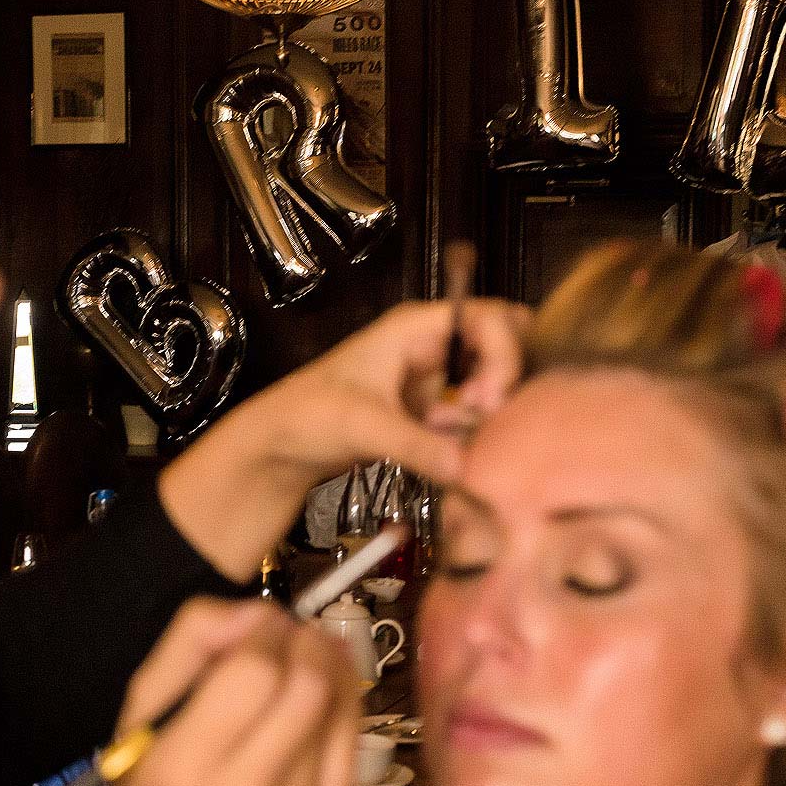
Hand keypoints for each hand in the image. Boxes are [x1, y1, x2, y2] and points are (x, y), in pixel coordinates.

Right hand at [68, 597, 358, 785]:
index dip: (267, 631)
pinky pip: (352, 750)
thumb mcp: (140, 714)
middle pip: (306, 690)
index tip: (262, 621)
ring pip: (337, 714)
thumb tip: (258, 612)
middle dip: (306, 643)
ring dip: (329, 669)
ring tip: (308, 657)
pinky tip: (323, 698)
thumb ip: (190, 645)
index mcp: (186, 769)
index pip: (254, 675)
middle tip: (292, 632)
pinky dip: (342, 710)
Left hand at [160, 296, 527, 578]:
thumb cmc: (308, 415)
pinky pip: (472, 418)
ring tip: (468, 438)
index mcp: (416, 328)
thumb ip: (416, 445)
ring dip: (490, 413)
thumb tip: (465, 468)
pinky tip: (457, 453)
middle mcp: (432, 348)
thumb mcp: (363, 425)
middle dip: (505, 382)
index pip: (487, 317)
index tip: (490, 397)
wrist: (280, 447)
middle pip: (500, 347)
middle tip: (490, 416)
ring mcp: (434, 381)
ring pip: (490, 385)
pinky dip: (474, 434)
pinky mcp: (432, 415)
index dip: (501, 353)